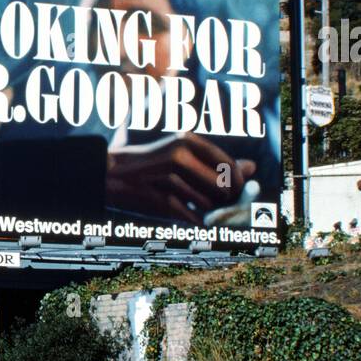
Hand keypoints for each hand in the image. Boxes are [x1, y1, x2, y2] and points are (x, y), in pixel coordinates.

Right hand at [106, 133, 255, 223]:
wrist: (106, 174)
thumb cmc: (150, 166)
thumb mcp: (182, 157)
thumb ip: (218, 162)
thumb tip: (253, 167)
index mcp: (186, 139)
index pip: (229, 165)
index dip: (237, 183)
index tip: (232, 192)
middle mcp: (179, 154)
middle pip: (222, 187)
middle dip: (221, 200)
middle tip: (210, 201)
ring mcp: (167, 176)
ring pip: (207, 204)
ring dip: (203, 211)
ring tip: (188, 204)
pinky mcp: (158, 197)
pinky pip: (190, 217)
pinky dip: (191, 221)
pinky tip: (183, 215)